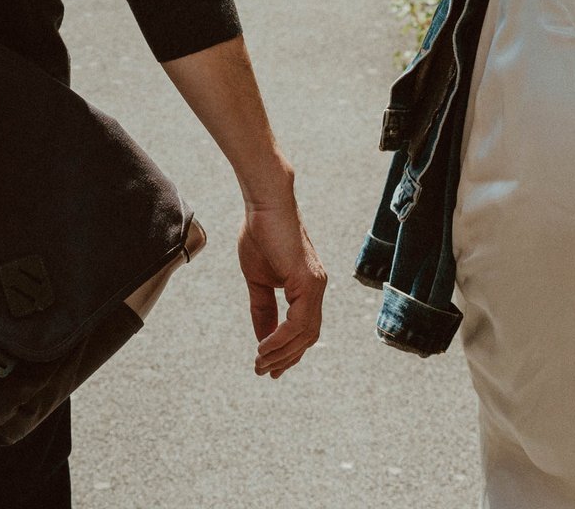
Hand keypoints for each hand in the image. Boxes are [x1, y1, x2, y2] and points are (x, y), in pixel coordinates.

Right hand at [238, 197, 326, 377]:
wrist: (264, 203)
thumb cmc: (260, 233)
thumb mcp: (258, 279)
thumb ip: (263, 308)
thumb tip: (262, 338)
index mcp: (307, 287)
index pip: (303, 329)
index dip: (287, 351)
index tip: (268, 366)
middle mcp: (317, 288)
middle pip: (308, 337)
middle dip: (285, 358)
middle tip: (263, 371)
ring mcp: (316, 285)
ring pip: (305, 334)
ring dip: (282, 352)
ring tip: (260, 362)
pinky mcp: (308, 281)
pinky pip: (298, 322)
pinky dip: (281, 338)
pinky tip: (264, 346)